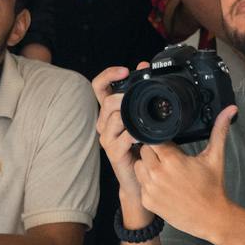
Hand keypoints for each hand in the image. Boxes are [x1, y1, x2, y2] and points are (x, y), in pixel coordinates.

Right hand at [92, 65, 144, 197]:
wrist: (139, 178)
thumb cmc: (142, 145)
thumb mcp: (143, 116)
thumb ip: (140, 92)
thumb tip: (142, 66)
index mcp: (109, 112)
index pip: (99, 87)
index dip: (108, 75)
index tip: (125, 71)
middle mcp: (104, 124)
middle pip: (107, 102)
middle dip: (123, 96)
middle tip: (139, 95)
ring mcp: (107, 139)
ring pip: (114, 118)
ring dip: (130, 115)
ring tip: (144, 117)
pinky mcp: (114, 153)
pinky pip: (123, 137)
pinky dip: (135, 133)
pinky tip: (144, 134)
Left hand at [133, 106, 237, 236]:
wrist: (211, 218)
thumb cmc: (213, 187)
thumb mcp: (215, 157)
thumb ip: (219, 130)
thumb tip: (231, 109)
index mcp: (172, 160)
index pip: (152, 139)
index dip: (159, 139)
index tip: (167, 142)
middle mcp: (157, 173)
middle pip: (143, 151)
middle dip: (153, 152)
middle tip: (168, 157)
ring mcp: (150, 188)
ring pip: (138, 167)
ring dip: (147, 166)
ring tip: (164, 170)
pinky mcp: (147, 201)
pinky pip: (140, 184)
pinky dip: (148, 184)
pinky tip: (163, 185)